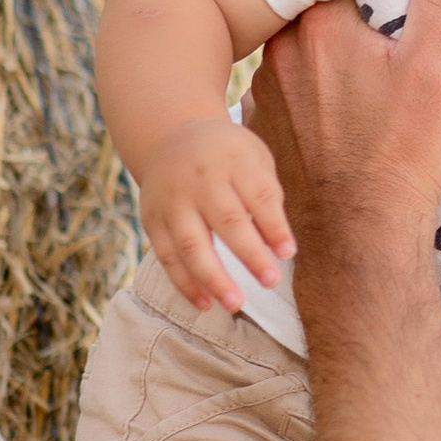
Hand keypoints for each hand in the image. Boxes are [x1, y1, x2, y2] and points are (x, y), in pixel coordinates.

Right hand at [136, 114, 293, 311]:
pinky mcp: (152, 220)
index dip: (274, 226)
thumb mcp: (253, 158)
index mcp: (232, 159)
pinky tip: (205, 303)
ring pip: (191, 243)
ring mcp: (172, 201)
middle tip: (270, 281)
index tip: (288, 253)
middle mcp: (199, 179)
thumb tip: (278, 246)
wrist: (171, 137)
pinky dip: (184, 283)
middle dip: (249, 254)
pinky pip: (167, 256)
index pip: (258, 195)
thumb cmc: (226, 156)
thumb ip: (266, 195)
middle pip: (226, 219)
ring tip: (235, 303)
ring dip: (213, 278)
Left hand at [248, 0, 440, 290]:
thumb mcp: (437, 71)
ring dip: (335, 56)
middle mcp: (280, 55)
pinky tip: (348, 114)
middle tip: (396, 32)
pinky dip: (318, 95)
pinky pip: (294, 94)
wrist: (357, 246)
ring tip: (374, 76)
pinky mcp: (267, 133)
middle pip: (325, 10)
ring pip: (306, 54)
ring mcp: (267, 96)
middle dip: (358, 14)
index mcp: (318, 28)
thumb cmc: (400, 160)